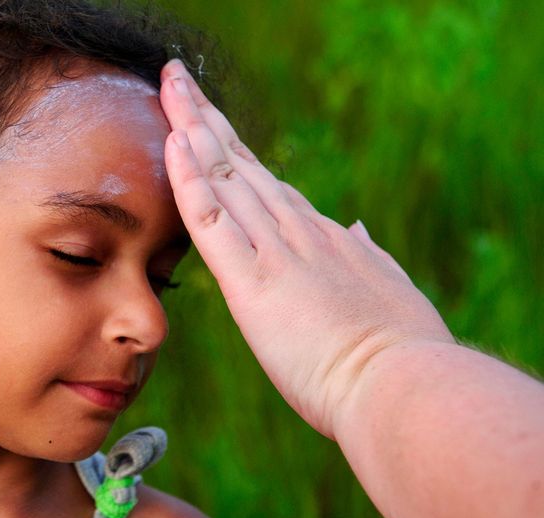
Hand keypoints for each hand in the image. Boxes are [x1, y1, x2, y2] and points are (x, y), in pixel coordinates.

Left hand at [158, 59, 454, 437]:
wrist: (400, 387)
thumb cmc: (400, 350)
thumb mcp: (385, 290)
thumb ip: (365, 254)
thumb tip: (356, 228)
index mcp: (320, 237)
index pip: (263, 182)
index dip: (231, 149)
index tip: (207, 122)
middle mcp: (296, 232)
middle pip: (239, 163)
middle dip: (204, 118)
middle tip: (175, 79)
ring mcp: (276, 252)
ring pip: (224, 177)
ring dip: (191, 130)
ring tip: (168, 87)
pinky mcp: (255, 283)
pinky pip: (214, 222)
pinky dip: (191, 182)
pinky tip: (174, 145)